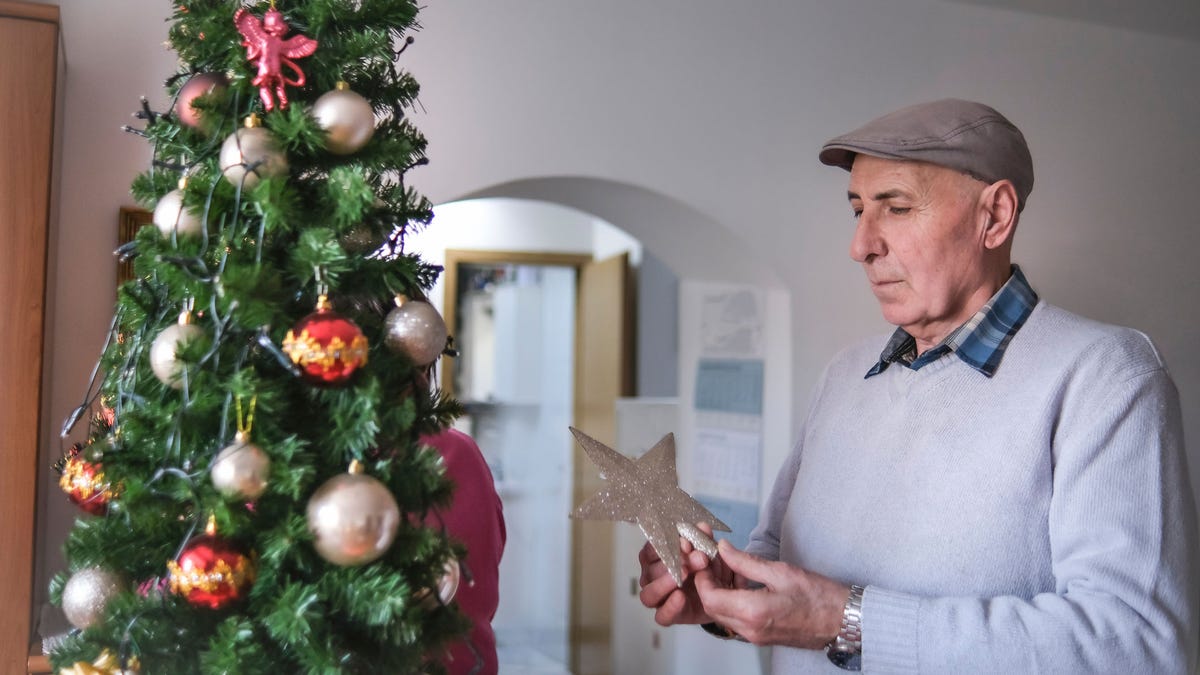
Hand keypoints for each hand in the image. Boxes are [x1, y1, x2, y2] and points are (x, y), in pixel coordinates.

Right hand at [637, 524, 719, 625]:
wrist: (721, 594)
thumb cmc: (708, 567)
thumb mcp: (710, 551)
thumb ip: (704, 539)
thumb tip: (702, 527)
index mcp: (657, 556)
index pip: (652, 548)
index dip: (667, 544)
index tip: (687, 542)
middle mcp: (652, 576)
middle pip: (652, 570)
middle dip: (674, 562)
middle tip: (698, 558)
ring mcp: (657, 597)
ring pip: (649, 593)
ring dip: (665, 584)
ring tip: (684, 575)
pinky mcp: (668, 615)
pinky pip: (661, 616)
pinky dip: (670, 607)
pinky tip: (681, 597)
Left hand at [694, 539, 848, 648]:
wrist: (842, 621)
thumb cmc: (819, 597)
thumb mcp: (780, 571)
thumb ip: (746, 562)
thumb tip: (724, 550)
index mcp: (754, 611)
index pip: (710, 597)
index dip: (702, 578)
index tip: (705, 560)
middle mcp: (751, 629)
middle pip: (712, 608)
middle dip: (707, 585)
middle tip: (713, 563)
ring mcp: (756, 636)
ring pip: (723, 616)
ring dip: (719, 594)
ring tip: (727, 570)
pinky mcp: (762, 637)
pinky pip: (737, 620)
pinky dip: (732, 603)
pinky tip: (741, 585)